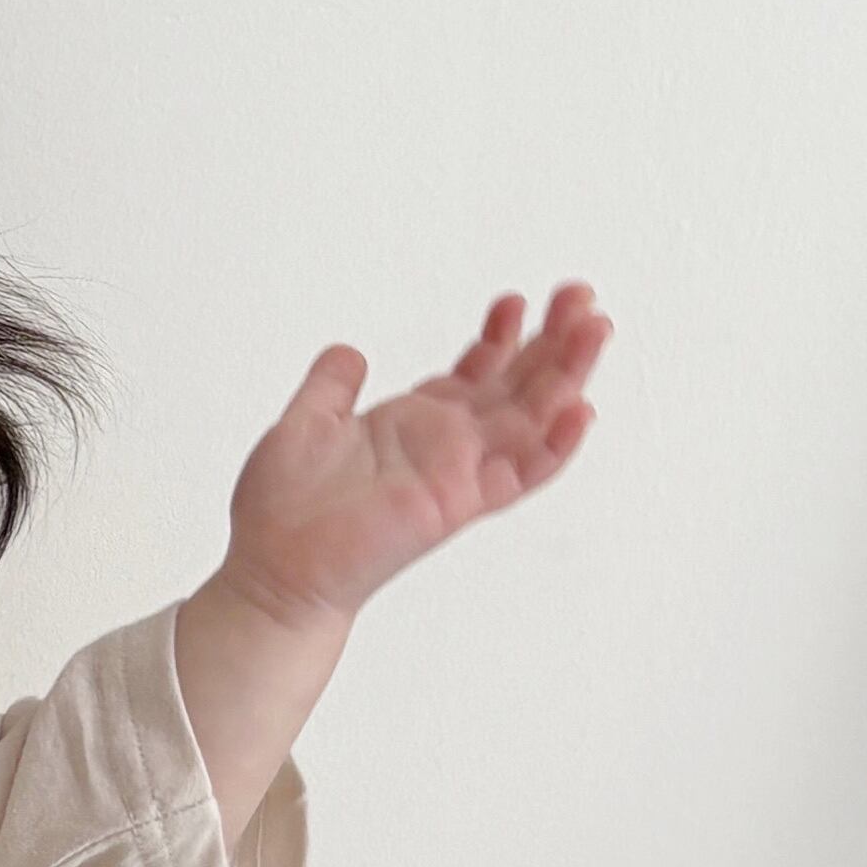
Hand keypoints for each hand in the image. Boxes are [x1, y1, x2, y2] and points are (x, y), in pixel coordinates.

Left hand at [217, 284, 610, 629]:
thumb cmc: (281, 511)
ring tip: (595, 329)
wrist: (271, 570)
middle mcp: (445, 446)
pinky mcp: (457, 505)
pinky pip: (519, 476)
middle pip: (518, 386)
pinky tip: (581, 410)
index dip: (500, 336)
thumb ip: (331, 386)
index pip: (476, 372)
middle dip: (552, 340)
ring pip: (532, 419)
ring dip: (568, 375)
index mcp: (414, 423)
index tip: (514, 300)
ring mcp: (457, 474)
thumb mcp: (304, 425)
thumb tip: (348, 352)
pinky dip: (553, 447)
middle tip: (580, 297)